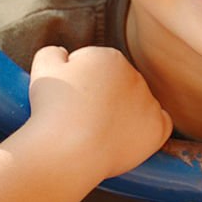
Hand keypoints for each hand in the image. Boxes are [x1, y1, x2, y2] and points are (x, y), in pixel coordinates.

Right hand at [25, 45, 172, 180]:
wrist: (68, 149)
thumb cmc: (53, 109)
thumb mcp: (43, 67)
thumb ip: (54, 52)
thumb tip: (65, 55)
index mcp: (110, 57)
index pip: (95, 70)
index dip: (78, 87)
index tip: (67, 103)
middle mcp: (135, 75)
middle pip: (117, 87)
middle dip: (102, 99)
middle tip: (80, 120)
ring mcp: (149, 102)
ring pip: (135, 106)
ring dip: (121, 115)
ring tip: (96, 134)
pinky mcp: (157, 129)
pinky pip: (158, 125)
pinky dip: (145, 131)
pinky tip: (127, 138)